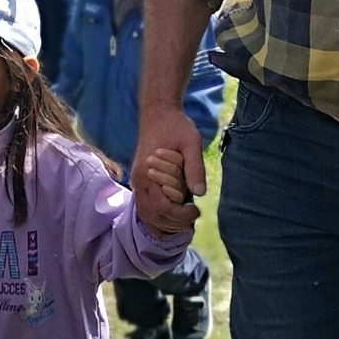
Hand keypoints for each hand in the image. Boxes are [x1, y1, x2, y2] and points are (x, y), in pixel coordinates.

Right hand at [132, 109, 204, 234]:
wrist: (158, 113)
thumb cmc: (175, 126)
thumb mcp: (191, 142)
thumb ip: (195, 167)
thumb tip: (200, 194)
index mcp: (148, 172)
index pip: (162, 206)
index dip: (180, 215)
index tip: (197, 210)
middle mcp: (139, 180)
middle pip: (152, 215)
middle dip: (173, 224)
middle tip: (193, 221)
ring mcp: (138, 182)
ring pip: (146, 214)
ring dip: (164, 224)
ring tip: (185, 224)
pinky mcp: (142, 181)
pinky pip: (145, 207)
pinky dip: (156, 218)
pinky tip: (172, 222)